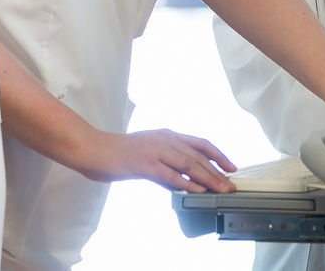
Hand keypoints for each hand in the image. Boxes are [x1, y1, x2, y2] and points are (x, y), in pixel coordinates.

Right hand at [78, 129, 237, 193]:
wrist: (93, 149)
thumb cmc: (118, 153)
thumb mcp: (148, 152)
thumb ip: (166, 164)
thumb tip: (184, 180)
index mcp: (167, 135)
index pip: (200, 143)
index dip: (218, 155)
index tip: (231, 167)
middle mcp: (165, 139)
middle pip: (198, 155)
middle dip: (217, 171)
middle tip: (230, 184)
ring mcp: (155, 151)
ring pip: (188, 164)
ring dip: (208, 178)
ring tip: (221, 189)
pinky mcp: (144, 164)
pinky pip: (169, 174)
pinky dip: (185, 182)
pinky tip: (197, 190)